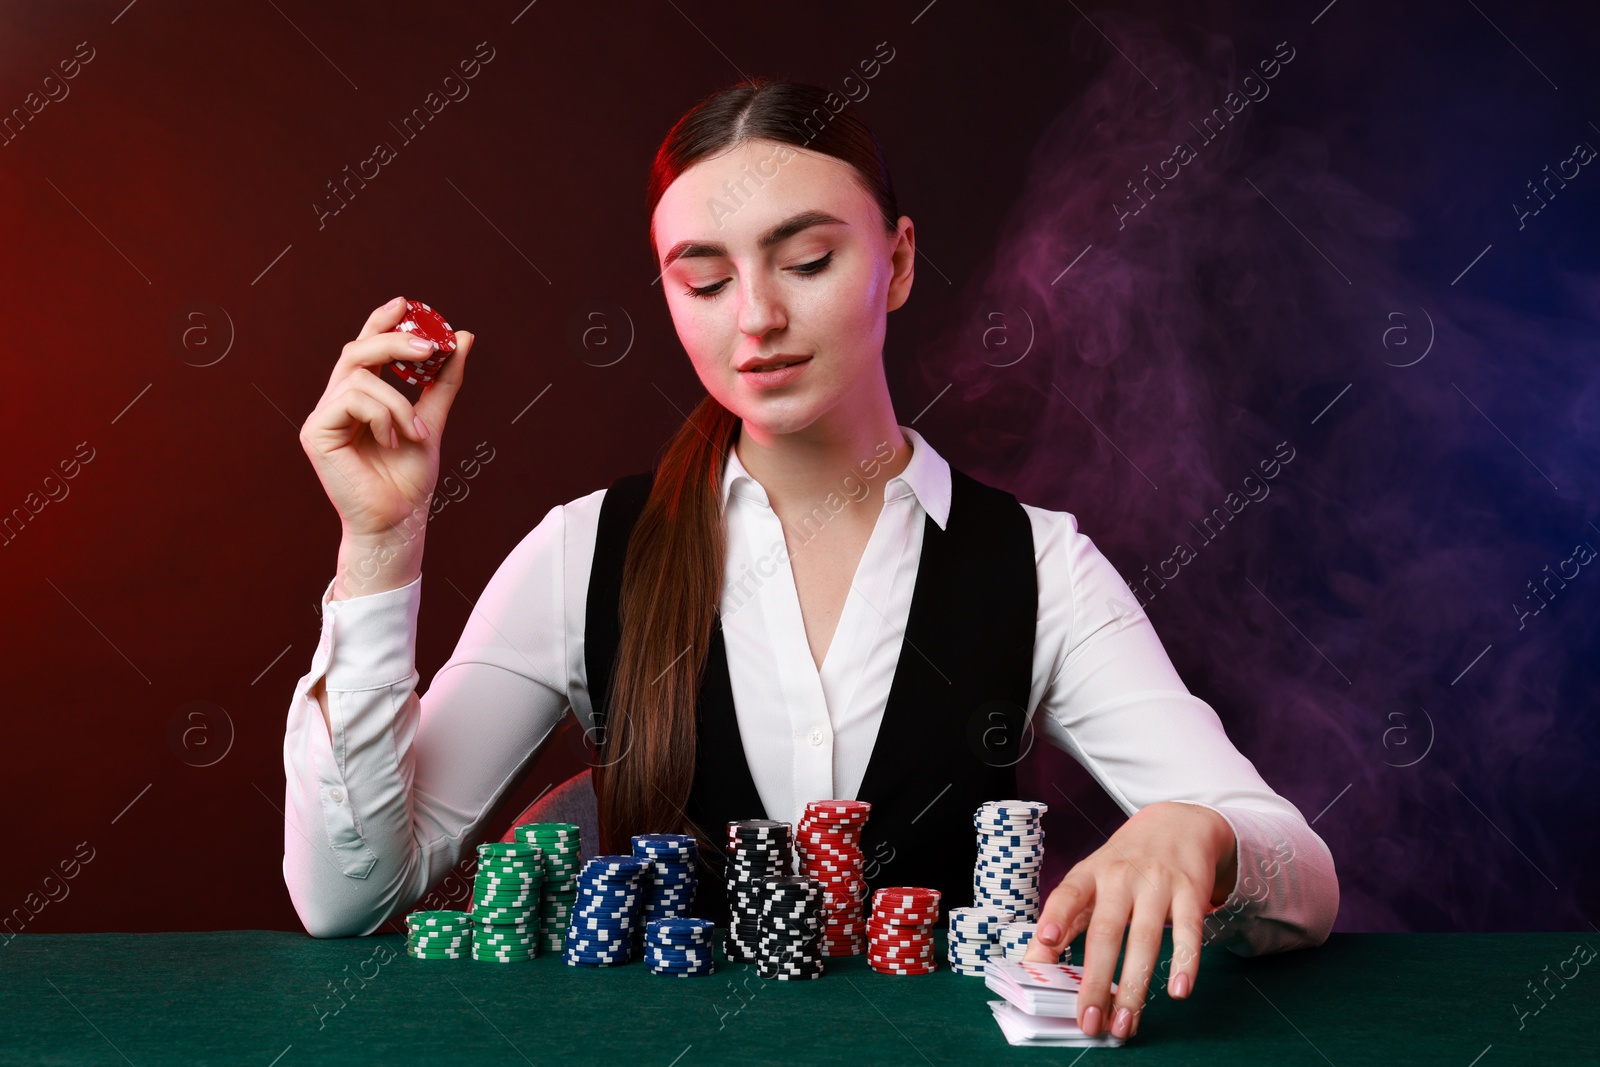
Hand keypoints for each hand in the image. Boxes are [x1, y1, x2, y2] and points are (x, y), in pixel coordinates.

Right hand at [299, 296, 474, 541]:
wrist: (399, 520)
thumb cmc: (409, 478)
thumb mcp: (433, 420)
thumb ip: (442, 381)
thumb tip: (463, 337)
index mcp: (360, 398)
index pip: (366, 349)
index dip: (381, 321)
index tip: (407, 303)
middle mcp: (337, 402)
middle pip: (357, 350)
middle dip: (393, 340)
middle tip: (429, 345)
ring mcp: (323, 416)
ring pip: (361, 377)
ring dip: (398, 403)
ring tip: (414, 433)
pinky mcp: (316, 432)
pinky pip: (351, 399)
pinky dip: (382, 416)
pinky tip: (391, 441)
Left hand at [1022, 801, 1236, 1039]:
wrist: (1177, 824)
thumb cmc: (1124, 863)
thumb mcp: (1089, 882)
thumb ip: (1064, 920)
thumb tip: (1034, 963)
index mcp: (1090, 875)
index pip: (1067, 895)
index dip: (1055, 917)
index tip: (1045, 941)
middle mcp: (1121, 877)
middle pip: (1107, 932)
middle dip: (1097, 981)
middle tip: (1090, 1020)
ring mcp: (1157, 883)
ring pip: (1146, 939)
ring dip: (1135, 987)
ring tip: (1125, 1023)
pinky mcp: (1190, 892)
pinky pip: (1189, 931)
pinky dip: (1185, 963)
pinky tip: (1178, 991)